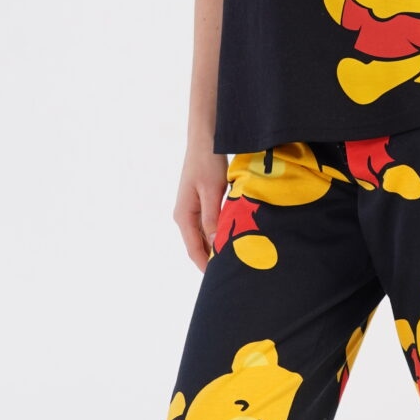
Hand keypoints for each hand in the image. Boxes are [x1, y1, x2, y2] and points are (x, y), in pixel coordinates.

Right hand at [175, 145, 228, 268]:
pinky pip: (209, 225)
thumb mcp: (212, 191)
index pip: (194, 249)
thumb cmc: (207, 163)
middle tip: (233, 271)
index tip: (219, 279)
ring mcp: (192, 210)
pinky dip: (220, 233)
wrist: (205, 140)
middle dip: (213, 259)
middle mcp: (185, 216)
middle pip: (198, 246)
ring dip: (218, 246)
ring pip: (205, 236)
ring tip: (235, 258)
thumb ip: (212, 218)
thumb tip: (215, 244)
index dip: (206, 266)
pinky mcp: (201, 203)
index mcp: (184, 215)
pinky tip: (233, 237)